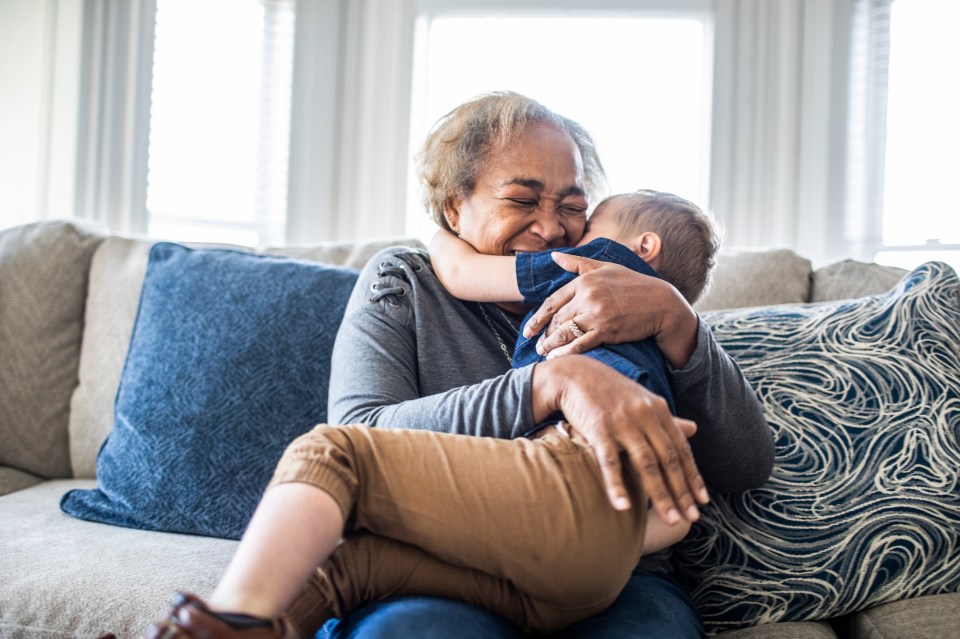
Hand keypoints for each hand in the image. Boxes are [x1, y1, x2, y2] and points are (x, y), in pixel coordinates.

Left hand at [522, 252, 698, 368]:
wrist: (661, 303)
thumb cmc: (634, 284)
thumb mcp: (606, 267)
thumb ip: (577, 263)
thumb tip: (553, 256)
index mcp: (584, 281)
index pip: (553, 301)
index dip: (538, 317)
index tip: (528, 329)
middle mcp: (588, 296)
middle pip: (556, 319)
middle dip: (544, 333)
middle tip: (536, 344)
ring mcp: (597, 314)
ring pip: (564, 332)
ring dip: (550, 344)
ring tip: (542, 352)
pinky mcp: (607, 330)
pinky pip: (580, 344)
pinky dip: (565, 352)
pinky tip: (555, 358)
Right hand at [532, 356, 708, 521]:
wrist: (575, 374)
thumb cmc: (610, 392)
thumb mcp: (643, 401)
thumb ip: (668, 420)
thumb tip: (694, 430)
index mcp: (658, 410)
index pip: (680, 449)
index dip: (692, 476)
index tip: (702, 501)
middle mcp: (645, 416)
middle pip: (668, 459)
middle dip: (682, 491)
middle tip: (692, 518)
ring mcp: (622, 422)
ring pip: (646, 463)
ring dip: (660, 494)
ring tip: (671, 519)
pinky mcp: (598, 428)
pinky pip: (610, 461)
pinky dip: (617, 485)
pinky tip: (624, 507)